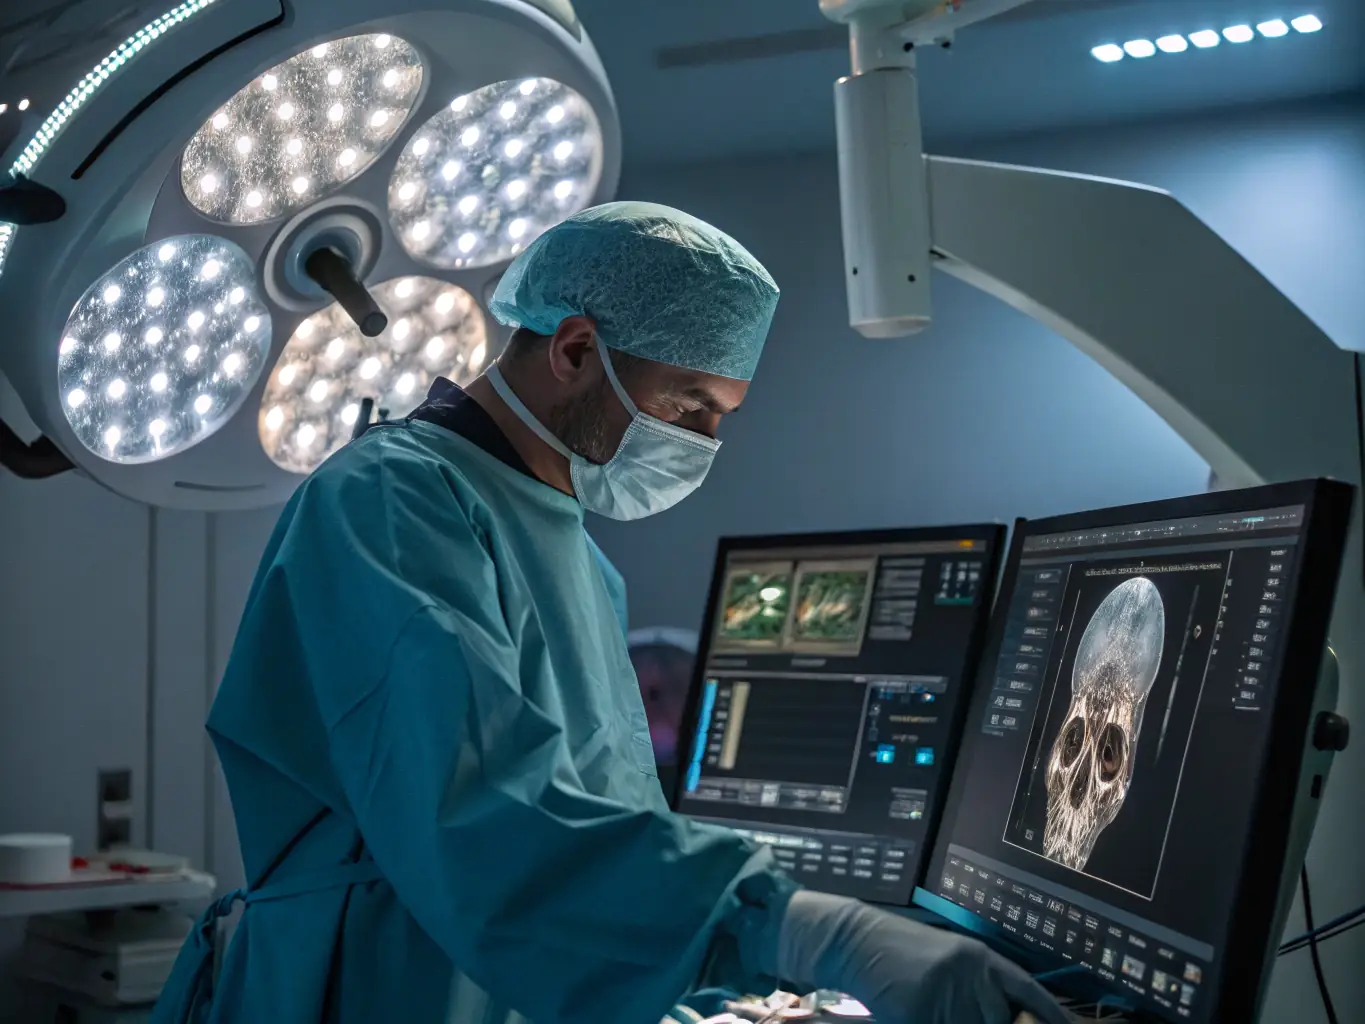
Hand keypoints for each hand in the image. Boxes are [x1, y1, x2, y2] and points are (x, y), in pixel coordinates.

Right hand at [775, 891, 1068, 1023]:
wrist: (858, 940)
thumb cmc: (904, 953)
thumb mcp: (951, 961)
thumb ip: (980, 988)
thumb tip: (1005, 1013)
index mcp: (981, 959)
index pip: (1030, 993)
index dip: (1052, 1016)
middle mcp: (970, 973)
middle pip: (1002, 1020)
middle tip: (970, 1017)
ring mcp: (945, 992)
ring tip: (941, 1015)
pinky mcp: (918, 1010)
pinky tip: (924, 1017)